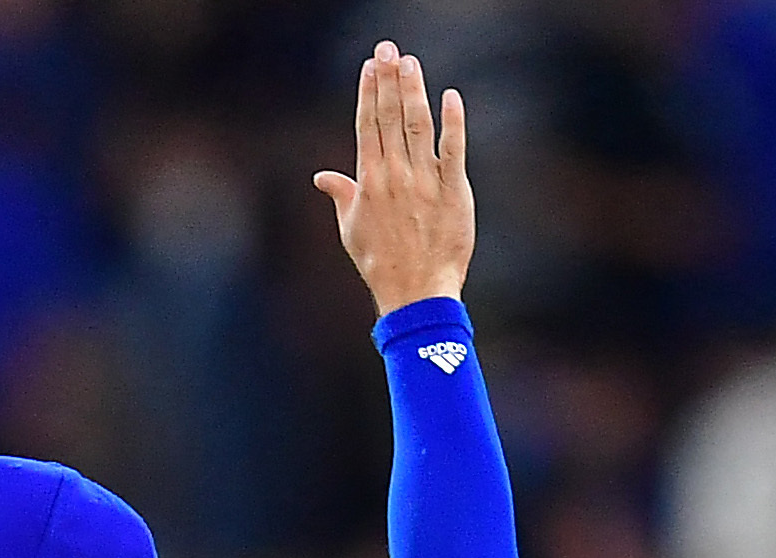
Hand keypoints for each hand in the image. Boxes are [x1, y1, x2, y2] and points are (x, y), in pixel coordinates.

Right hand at [316, 40, 473, 314]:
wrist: (416, 291)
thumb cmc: (381, 263)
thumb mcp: (351, 229)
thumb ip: (341, 195)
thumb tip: (321, 177)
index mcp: (369, 180)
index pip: (367, 124)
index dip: (368, 91)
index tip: (370, 65)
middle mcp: (395, 174)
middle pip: (390, 116)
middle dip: (388, 79)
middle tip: (389, 48)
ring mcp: (425, 181)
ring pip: (418, 125)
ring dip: (414, 91)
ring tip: (410, 63)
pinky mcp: (453, 191)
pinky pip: (454, 149)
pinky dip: (453, 122)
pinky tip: (450, 97)